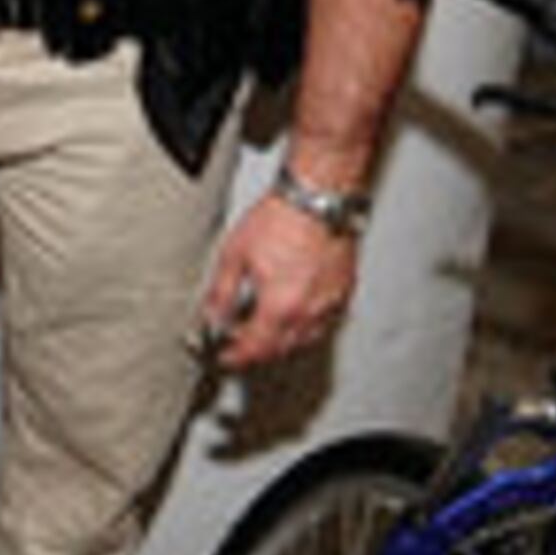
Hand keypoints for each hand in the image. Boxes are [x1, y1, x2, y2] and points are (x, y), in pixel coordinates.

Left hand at [197, 192, 358, 368]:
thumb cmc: (282, 217)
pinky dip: (306, 324)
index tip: (227, 357)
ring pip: (305, 339)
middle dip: (258, 351)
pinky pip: (324, 321)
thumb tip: (212, 314)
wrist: (317, 197)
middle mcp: (308, 311)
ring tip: (266, 328)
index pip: (255, 348)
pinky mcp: (344, 289)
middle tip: (241, 343)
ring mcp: (330, 302)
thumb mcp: (235, 254)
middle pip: (281, 348)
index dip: (237, 357)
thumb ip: (221, 292)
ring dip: (283, 340)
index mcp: (280, 307)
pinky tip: (294, 311)